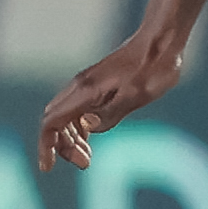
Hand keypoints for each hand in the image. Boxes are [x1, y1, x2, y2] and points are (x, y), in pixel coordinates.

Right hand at [38, 32, 183, 171]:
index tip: (48, 167)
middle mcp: (80, 86)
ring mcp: (87, 85)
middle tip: (85, 163)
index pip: (52, 122)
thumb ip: (110, 112)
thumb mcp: (137, 95)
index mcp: (86, 90)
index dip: (46, 146)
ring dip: (70, 139)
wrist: (161, 40)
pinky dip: (78, 128)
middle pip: (55, 121)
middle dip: (61, 146)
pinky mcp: (97, 85)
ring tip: (88, 157)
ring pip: (65, 116)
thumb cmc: (153, 68)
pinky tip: (90, 139)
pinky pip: (77, 110)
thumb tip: (86, 127)